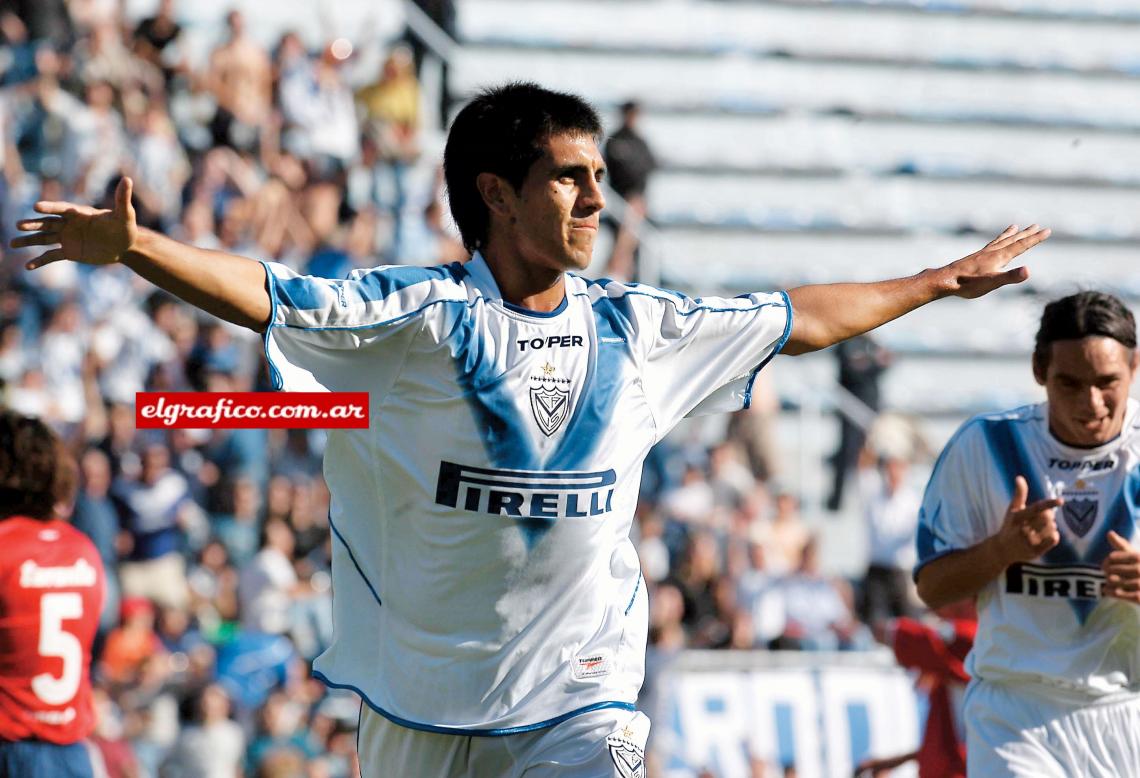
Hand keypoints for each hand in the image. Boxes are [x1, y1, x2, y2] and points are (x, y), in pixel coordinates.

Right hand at [10, 177, 137, 268]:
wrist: (125, 246)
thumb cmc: (125, 227)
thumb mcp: (125, 214)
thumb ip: (122, 198)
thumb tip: (127, 179)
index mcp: (79, 213)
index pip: (62, 209)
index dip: (50, 207)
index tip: (36, 207)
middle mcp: (69, 224)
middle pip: (48, 223)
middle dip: (33, 224)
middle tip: (18, 225)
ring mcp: (67, 238)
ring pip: (44, 238)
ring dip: (29, 240)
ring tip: (12, 244)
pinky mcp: (69, 251)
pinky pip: (51, 256)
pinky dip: (40, 260)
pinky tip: (28, 266)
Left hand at [938, 224, 1050, 298]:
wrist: (945, 280)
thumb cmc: (968, 284)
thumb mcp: (992, 282)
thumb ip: (1010, 277)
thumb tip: (1028, 271)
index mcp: (999, 257)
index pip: (1021, 245)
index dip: (1035, 238)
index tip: (1048, 230)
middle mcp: (992, 252)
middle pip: (1013, 240)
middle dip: (1027, 234)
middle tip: (1038, 226)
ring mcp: (982, 254)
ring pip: (1000, 241)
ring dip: (1010, 234)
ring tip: (1016, 227)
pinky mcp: (974, 258)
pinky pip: (989, 246)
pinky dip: (995, 241)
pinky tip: (993, 244)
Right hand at [995, 475, 1061, 564]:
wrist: (1002, 549)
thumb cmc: (1010, 526)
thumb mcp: (1012, 510)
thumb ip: (1019, 494)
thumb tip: (1019, 477)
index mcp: (1017, 517)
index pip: (1036, 508)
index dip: (1049, 504)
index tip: (1061, 501)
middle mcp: (1023, 530)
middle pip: (1048, 517)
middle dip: (1049, 516)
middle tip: (1043, 518)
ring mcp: (1029, 541)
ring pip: (1052, 528)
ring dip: (1051, 526)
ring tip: (1042, 528)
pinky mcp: (1036, 551)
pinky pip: (1054, 540)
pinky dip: (1054, 535)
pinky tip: (1048, 535)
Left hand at [1102, 531, 1139, 603]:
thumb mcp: (1134, 555)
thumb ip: (1121, 545)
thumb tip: (1109, 533)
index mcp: (1139, 557)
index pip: (1115, 557)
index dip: (1109, 559)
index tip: (1108, 561)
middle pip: (1113, 569)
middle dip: (1107, 570)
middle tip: (1105, 572)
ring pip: (1115, 581)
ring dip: (1108, 581)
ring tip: (1107, 580)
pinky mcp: (1139, 597)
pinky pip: (1119, 593)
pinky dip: (1111, 592)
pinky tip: (1106, 590)